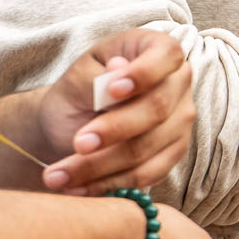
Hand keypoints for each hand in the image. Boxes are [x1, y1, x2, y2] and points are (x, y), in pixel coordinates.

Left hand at [38, 29, 194, 194]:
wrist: (72, 122)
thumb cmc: (78, 91)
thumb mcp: (78, 76)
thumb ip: (98, 76)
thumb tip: (119, 68)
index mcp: (159, 50)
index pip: (166, 55)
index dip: (144, 73)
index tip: (112, 89)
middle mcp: (178, 84)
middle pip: (157, 109)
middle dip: (114, 130)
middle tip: (77, 143)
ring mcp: (180, 122)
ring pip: (147, 149)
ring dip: (100, 166)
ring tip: (58, 175)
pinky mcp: (171, 156)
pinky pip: (145, 176)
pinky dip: (108, 185)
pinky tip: (76, 188)